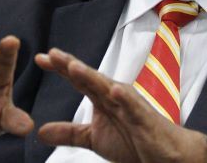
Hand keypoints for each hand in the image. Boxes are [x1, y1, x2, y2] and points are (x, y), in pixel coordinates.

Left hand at [35, 48, 206, 162]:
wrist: (166, 156)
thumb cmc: (134, 143)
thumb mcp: (95, 139)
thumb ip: (70, 133)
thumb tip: (41, 131)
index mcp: (102, 99)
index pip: (78, 79)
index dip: (60, 69)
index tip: (40, 58)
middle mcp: (115, 95)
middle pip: (89, 77)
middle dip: (70, 65)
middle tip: (51, 54)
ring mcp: (130, 104)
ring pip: (107, 87)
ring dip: (91, 76)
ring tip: (73, 66)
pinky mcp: (144, 117)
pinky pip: (133, 106)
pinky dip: (124, 97)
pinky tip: (113, 89)